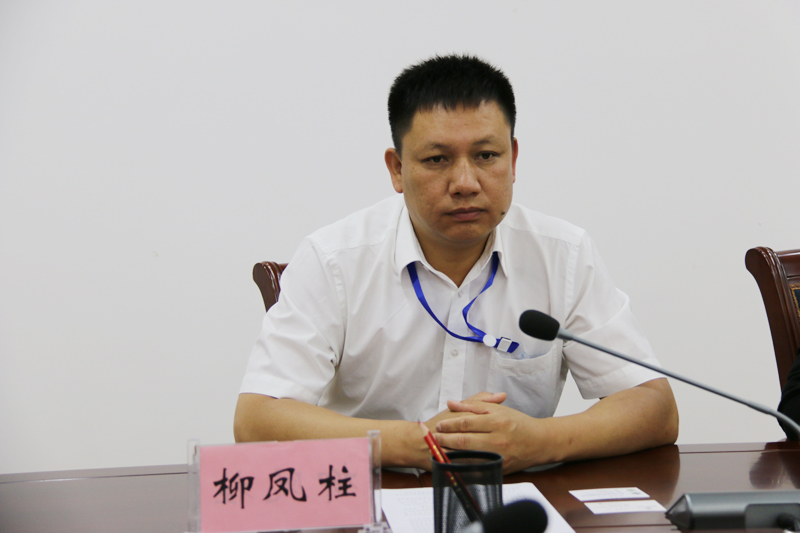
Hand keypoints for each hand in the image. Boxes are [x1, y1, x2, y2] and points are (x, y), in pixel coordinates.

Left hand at [433, 393, 548, 472]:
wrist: (540, 442)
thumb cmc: (517, 423)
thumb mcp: (497, 409)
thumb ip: (473, 405)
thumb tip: (451, 402)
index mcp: (497, 421)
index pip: (467, 423)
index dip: (450, 424)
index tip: (440, 425)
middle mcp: (498, 439)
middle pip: (465, 440)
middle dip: (446, 439)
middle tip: (435, 437)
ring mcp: (499, 456)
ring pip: (468, 456)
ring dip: (450, 454)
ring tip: (439, 449)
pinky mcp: (500, 469)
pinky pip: (478, 469)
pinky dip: (463, 466)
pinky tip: (453, 463)